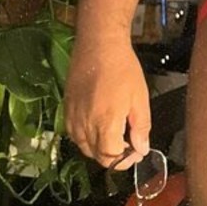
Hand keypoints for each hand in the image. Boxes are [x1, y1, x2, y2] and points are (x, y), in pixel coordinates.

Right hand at [63, 34, 150, 170]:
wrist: (98, 45)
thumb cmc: (123, 69)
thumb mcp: (140, 98)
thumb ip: (141, 127)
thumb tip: (141, 149)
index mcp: (105, 122)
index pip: (111, 157)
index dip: (125, 159)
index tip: (136, 151)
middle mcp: (85, 123)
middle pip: (96, 155)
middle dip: (114, 156)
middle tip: (128, 144)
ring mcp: (72, 117)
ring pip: (83, 147)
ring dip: (99, 148)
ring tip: (115, 135)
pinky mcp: (65, 108)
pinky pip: (73, 134)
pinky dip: (86, 138)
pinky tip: (98, 126)